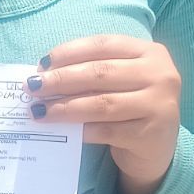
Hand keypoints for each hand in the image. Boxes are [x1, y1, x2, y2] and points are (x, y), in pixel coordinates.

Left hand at [26, 34, 180, 193]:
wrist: (157, 148)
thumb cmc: (130, 108)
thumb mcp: (120, 82)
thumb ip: (92, 73)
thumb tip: (44, 74)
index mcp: (150, 52)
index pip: (102, 45)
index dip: (68, 52)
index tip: (41, 64)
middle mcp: (160, 75)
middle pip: (100, 73)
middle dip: (60, 79)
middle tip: (32, 87)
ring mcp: (159, 105)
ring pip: (101, 103)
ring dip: (64, 107)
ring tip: (39, 111)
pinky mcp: (151, 135)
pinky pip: (106, 131)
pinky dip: (80, 130)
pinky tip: (61, 130)